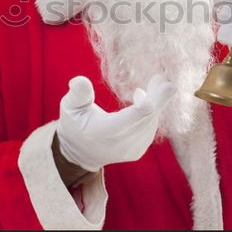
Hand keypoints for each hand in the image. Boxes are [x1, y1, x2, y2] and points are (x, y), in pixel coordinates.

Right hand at [56, 74, 175, 171]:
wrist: (80, 152)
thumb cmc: (75, 124)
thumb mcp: (70, 107)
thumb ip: (78, 94)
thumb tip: (80, 81)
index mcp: (101, 132)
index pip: (128, 119)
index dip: (147, 103)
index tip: (156, 83)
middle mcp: (118, 145)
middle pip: (146, 119)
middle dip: (157, 97)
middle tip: (161, 79)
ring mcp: (130, 150)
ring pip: (150, 123)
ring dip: (157, 102)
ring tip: (157, 83)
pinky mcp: (137, 151)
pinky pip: (150, 129)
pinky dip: (152, 113)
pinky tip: (146, 100)